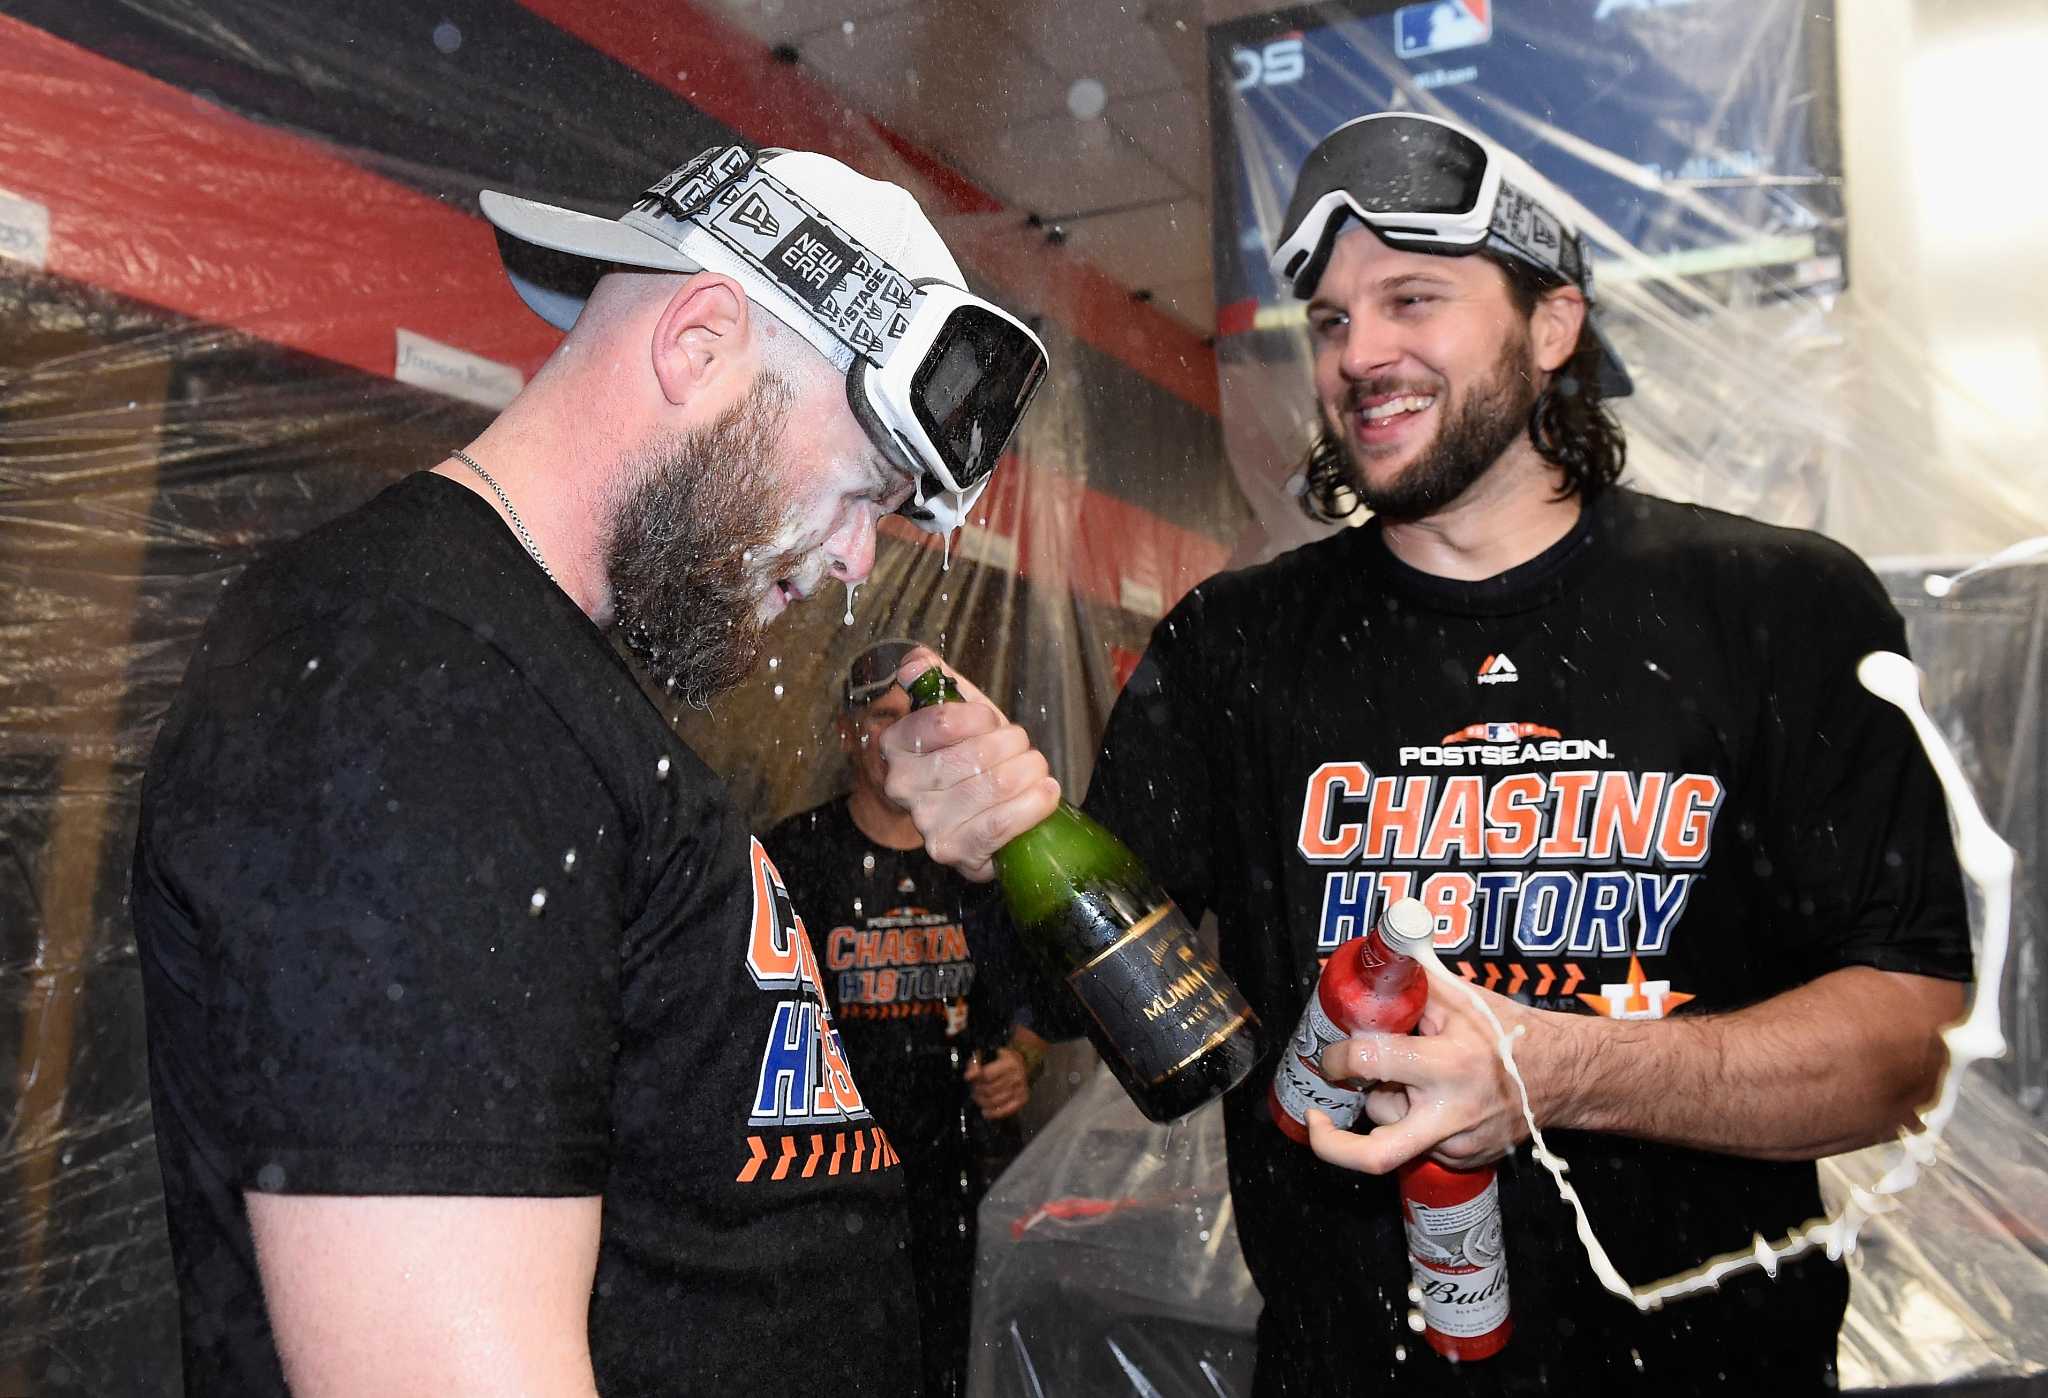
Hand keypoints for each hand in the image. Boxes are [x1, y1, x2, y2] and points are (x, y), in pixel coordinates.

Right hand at [879, 649, 1060, 881]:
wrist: (981, 812)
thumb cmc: (971, 756)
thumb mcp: (957, 711)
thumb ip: (935, 679)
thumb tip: (917, 661)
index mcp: (896, 744)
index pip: (942, 721)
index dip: (979, 718)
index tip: (992, 721)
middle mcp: (902, 785)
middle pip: (975, 754)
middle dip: (1013, 745)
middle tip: (1022, 748)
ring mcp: (926, 822)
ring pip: (994, 786)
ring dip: (1029, 773)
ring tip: (1035, 770)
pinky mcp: (953, 852)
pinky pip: (1000, 824)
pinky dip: (1031, 805)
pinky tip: (1045, 793)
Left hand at [965, 1048, 1029, 1119]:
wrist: (1020, 1065)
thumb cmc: (1000, 1060)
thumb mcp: (986, 1055)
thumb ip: (975, 1064)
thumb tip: (968, 1076)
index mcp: (1010, 1062)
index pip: (987, 1076)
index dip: (976, 1080)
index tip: (970, 1080)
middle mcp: (1018, 1075)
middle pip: (990, 1090)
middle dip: (977, 1091)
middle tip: (973, 1090)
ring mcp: (1021, 1089)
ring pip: (995, 1101)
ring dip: (983, 1102)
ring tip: (978, 1098)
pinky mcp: (1022, 1099)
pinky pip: (1005, 1111)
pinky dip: (993, 1113)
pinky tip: (985, 1111)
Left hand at [1306, 977, 1570, 1174]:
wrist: (1562, 1075)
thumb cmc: (1507, 1031)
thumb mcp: (1460, 996)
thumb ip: (1413, 981)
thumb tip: (1370, 964)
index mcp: (1447, 1066)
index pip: (1370, 1062)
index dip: (1338, 1057)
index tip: (1331, 1054)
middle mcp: (1449, 1115)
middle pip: (1375, 1154)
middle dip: (1331, 1144)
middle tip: (1315, 1117)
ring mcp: (1456, 1145)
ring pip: (1394, 1133)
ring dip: (1388, 1105)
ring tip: (1411, 1078)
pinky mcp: (1462, 1161)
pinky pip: (1418, 1143)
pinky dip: (1411, 1120)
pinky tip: (1430, 1097)